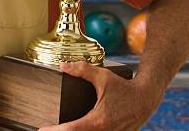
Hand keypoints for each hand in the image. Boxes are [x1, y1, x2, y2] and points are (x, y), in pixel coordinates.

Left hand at [38, 62, 161, 130]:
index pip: (73, 130)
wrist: (146, 98)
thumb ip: (81, 70)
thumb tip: (63, 65)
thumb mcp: (102, 76)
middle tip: (45, 130)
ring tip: (56, 130)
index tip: (42, 129)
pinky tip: (73, 130)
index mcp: (99, 120)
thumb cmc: (124, 87)